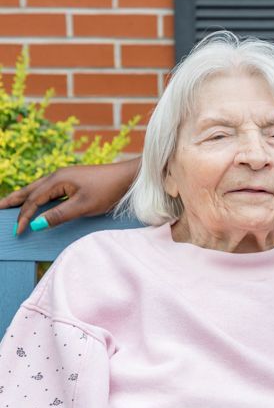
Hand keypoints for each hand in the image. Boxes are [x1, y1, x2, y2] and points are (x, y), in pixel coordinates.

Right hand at [0, 157, 139, 234]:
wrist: (128, 176)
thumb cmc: (108, 190)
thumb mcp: (83, 206)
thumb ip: (59, 215)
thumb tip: (35, 224)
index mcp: (57, 179)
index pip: (33, 201)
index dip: (24, 217)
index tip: (17, 232)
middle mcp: (58, 175)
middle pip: (29, 190)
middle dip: (13, 199)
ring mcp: (66, 176)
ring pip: (38, 188)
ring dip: (24, 196)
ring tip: (10, 203)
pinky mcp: (74, 180)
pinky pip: (49, 189)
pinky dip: (38, 195)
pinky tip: (37, 200)